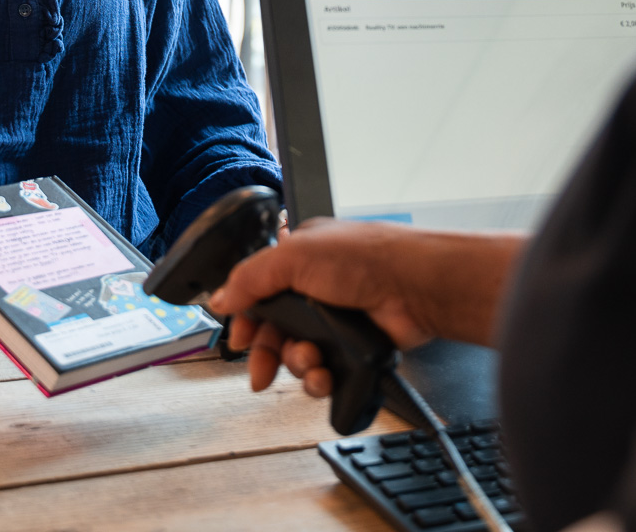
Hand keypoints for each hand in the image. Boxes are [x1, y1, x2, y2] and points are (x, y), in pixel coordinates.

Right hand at [206, 219, 526, 398]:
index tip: (239, 339)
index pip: (258, 294)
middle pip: (275, 333)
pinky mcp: (354, 348)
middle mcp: (316, 290)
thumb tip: (219, 298)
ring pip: (298, 357)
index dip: (246, 320)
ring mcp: (336, 320)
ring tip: (311, 364)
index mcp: (299, 259)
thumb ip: (251, 278)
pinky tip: (326, 375)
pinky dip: (322, 379)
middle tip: (262, 373)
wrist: (416, 287)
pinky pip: (326, 373)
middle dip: (267, 354)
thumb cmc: (369, 258)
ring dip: (298, 367)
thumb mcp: (295, 257)